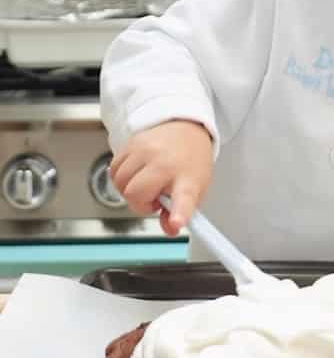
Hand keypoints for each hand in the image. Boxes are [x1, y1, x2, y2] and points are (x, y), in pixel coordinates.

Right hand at [109, 120, 213, 235]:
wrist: (186, 128)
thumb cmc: (191, 162)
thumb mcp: (196, 190)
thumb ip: (181, 213)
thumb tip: (170, 229)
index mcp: (188, 180)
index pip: (183, 199)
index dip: (179, 214)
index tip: (177, 222)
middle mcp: (167, 163)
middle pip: (135, 194)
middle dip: (140, 203)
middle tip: (154, 196)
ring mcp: (148, 150)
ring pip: (120, 183)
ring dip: (129, 189)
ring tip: (146, 183)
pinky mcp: (133, 142)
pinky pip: (113, 169)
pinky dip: (121, 176)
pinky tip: (136, 173)